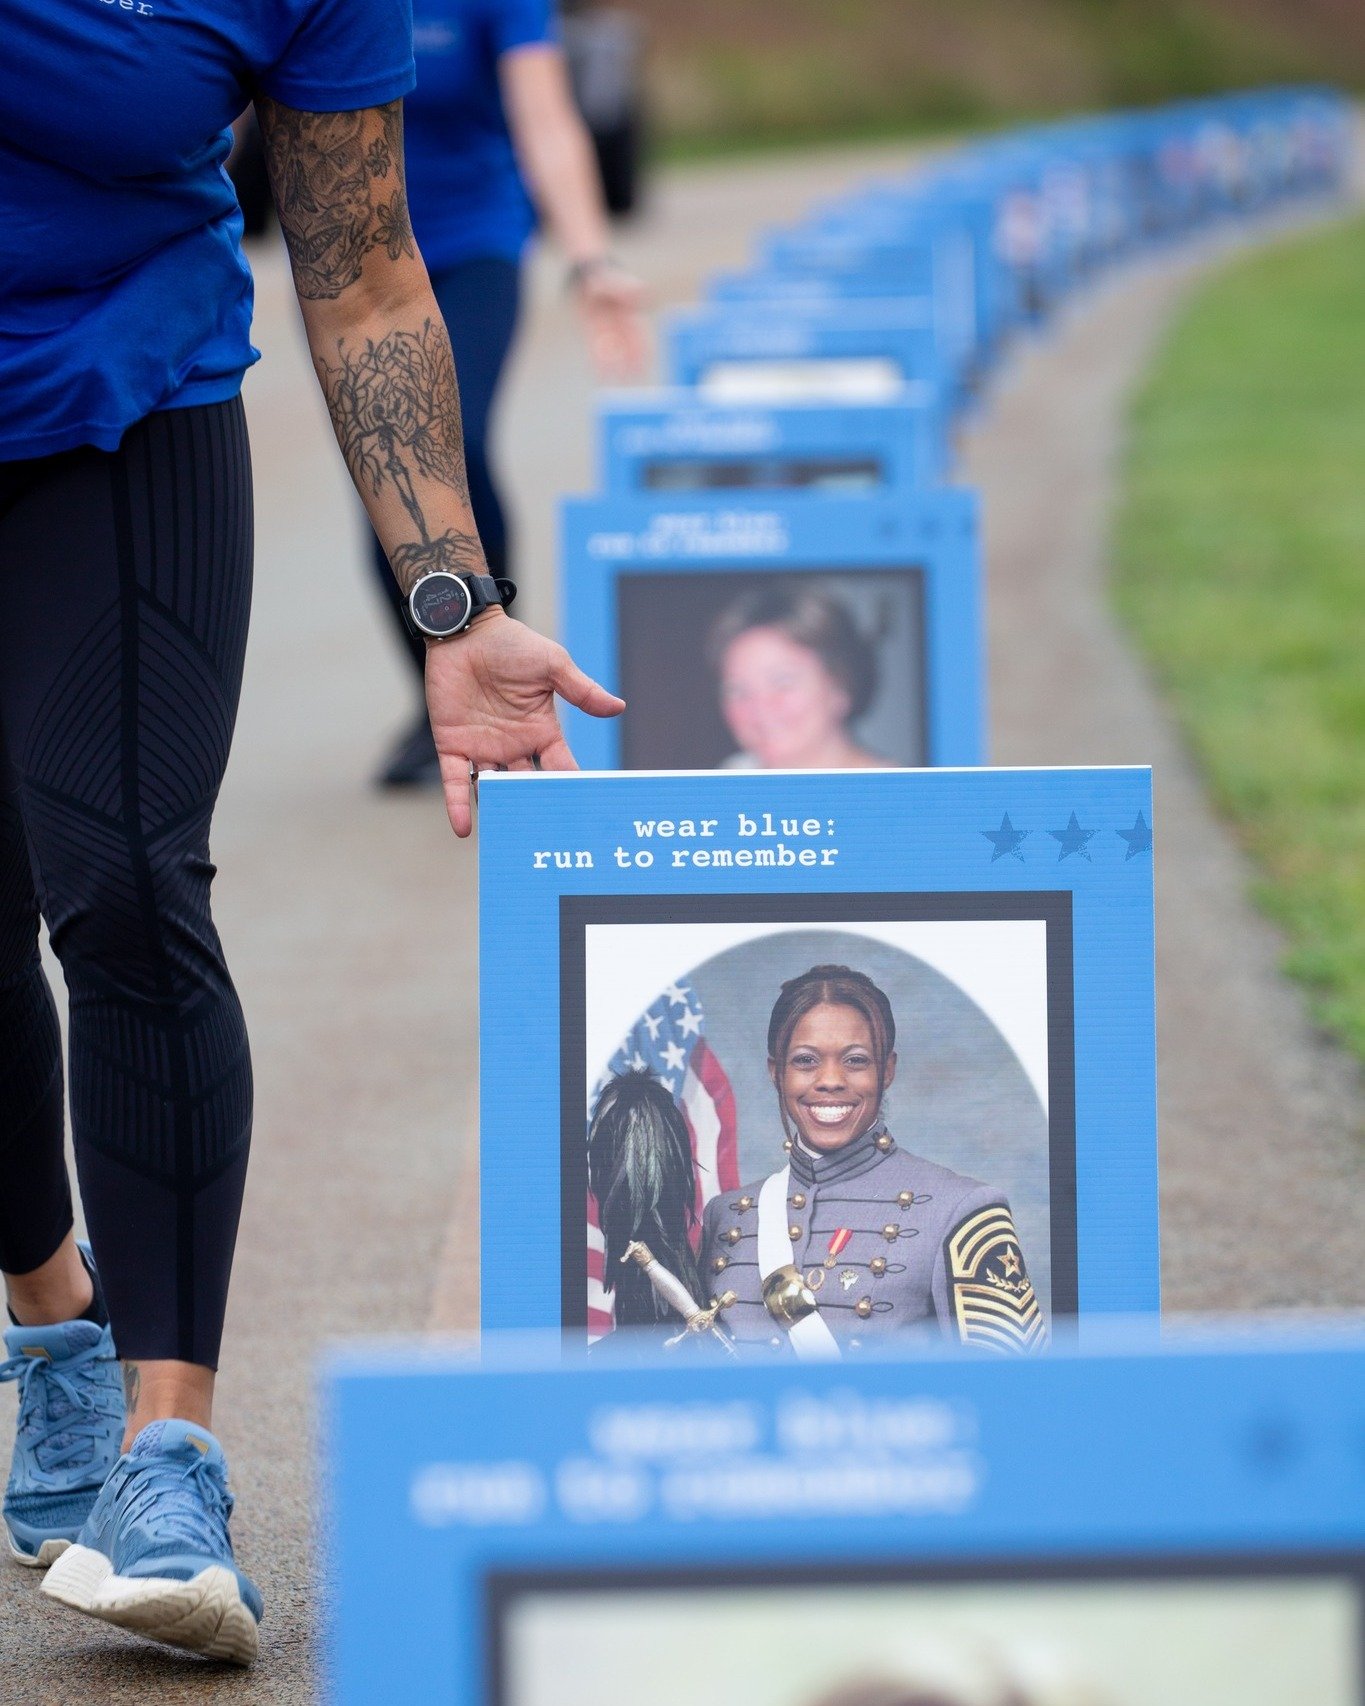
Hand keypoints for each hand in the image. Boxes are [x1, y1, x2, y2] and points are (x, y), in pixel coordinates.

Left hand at [424, 611, 623, 836]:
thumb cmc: (511, 644)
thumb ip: (580, 691)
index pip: (560, 767)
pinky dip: (458, 805)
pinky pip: (455, 780)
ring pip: (492, 789)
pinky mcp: (453, 744)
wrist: (465, 630)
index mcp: (541, 731)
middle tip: (545, 838)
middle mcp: (514, 746)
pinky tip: (464, 830)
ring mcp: (483, 747)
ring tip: (507, 840)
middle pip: (527, 785)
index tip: (583, 812)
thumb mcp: (552, 665)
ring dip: (499, 811)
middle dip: (535, 807)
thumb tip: (619, 708)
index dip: (570, 787)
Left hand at [572, 260, 649, 381]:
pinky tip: (600, 375)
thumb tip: (644, 290)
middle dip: (630, 363)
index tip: (645, 364)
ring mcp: (604, 331)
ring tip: (615, 380)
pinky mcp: (590, 333)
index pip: (639, 337)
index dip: (642, 351)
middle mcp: (618, 327)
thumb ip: (626, 288)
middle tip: (633, 378)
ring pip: (611, 352)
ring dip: (614, 366)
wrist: (583, 275)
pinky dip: (598, 362)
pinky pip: (595, 350)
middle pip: (627, 348)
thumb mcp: (614, 280)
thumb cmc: (602, 275)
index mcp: (630, 315)